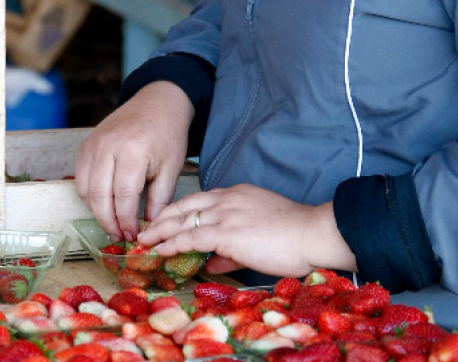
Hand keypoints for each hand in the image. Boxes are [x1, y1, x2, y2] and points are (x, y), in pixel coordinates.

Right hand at [74, 81, 193, 241]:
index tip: (132, 235)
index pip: (123, 196)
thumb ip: (160, 198)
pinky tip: (104, 204)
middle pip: (99, 195)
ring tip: (112, 223)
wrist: (157, 103)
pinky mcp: (86, 145)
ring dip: (96, 211)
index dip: (126, 220)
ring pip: (84, 189)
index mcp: (133, 151)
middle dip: (108, 221)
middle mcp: (108, 147)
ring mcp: (93, 144)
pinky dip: (88, 195)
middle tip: (118, 236)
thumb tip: (149, 224)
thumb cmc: (168, 135)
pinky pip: (80, 177)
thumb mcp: (172, 167)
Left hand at [137, 184, 357, 277]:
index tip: (167, 222)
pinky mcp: (226, 232)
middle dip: (162, 217)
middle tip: (146, 229)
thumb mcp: (260, 237)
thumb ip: (232, 249)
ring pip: (183, 220)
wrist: (312, 233)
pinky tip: (161, 250)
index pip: (200, 200)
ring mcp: (226, 213)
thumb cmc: (295, 237)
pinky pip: (190, 237)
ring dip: (160, 231)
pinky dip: (172, 243)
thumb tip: (212, 263)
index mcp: (238, 194)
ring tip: (144, 241)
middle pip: (185, 205)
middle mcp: (228, 198)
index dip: (180, 212)